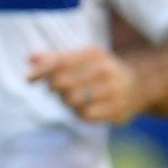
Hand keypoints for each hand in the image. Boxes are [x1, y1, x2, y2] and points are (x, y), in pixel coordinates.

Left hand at [28, 46, 143, 125]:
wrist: (139, 86)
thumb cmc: (98, 72)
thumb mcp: (80, 59)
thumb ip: (54, 58)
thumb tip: (30, 58)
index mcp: (94, 53)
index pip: (61, 61)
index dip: (41, 71)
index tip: (28, 79)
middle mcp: (106, 69)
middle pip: (63, 83)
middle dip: (54, 89)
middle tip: (57, 90)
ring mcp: (114, 89)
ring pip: (72, 100)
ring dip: (67, 102)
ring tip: (73, 98)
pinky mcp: (118, 108)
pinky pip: (86, 114)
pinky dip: (80, 113)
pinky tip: (86, 108)